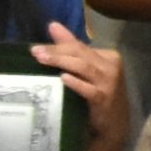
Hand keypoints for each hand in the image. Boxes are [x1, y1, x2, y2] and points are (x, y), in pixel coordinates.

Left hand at [31, 21, 129, 150]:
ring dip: (62, 62)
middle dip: (57, 52)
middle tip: (35, 52)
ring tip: (42, 60)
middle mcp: (111, 66)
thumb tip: (53, 25)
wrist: (114, 125)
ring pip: (84, 68)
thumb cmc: (99, 95)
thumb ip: (72, 48)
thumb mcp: (87, 71)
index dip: (58, 45)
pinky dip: (76, 83)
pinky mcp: (104, 99)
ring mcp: (109, 83)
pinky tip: (63, 78)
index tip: (37, 47)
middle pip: (81, 54)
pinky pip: (89, 89)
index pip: (80, 47)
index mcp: (108, 56)